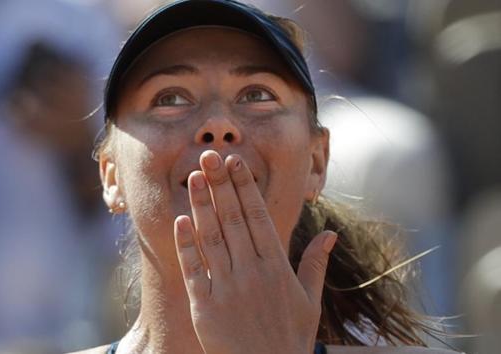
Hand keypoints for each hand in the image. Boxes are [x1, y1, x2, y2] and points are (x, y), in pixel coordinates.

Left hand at [174, 150, 336, 353]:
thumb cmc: (289, 338)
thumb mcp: (310, 302)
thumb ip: (315, 264)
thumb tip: (331, 234)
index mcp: (276, 267)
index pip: (259, 217)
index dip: (245, 187)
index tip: (236, 162)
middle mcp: (251, 272)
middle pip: (233, 219)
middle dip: (221, 184)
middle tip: (209, 155)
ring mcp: (226, 288)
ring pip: (211, 238)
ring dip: (201, 205)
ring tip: (194, 177)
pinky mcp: (204, 306)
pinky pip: (193, 269)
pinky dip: (186, 245)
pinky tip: (180, 221)